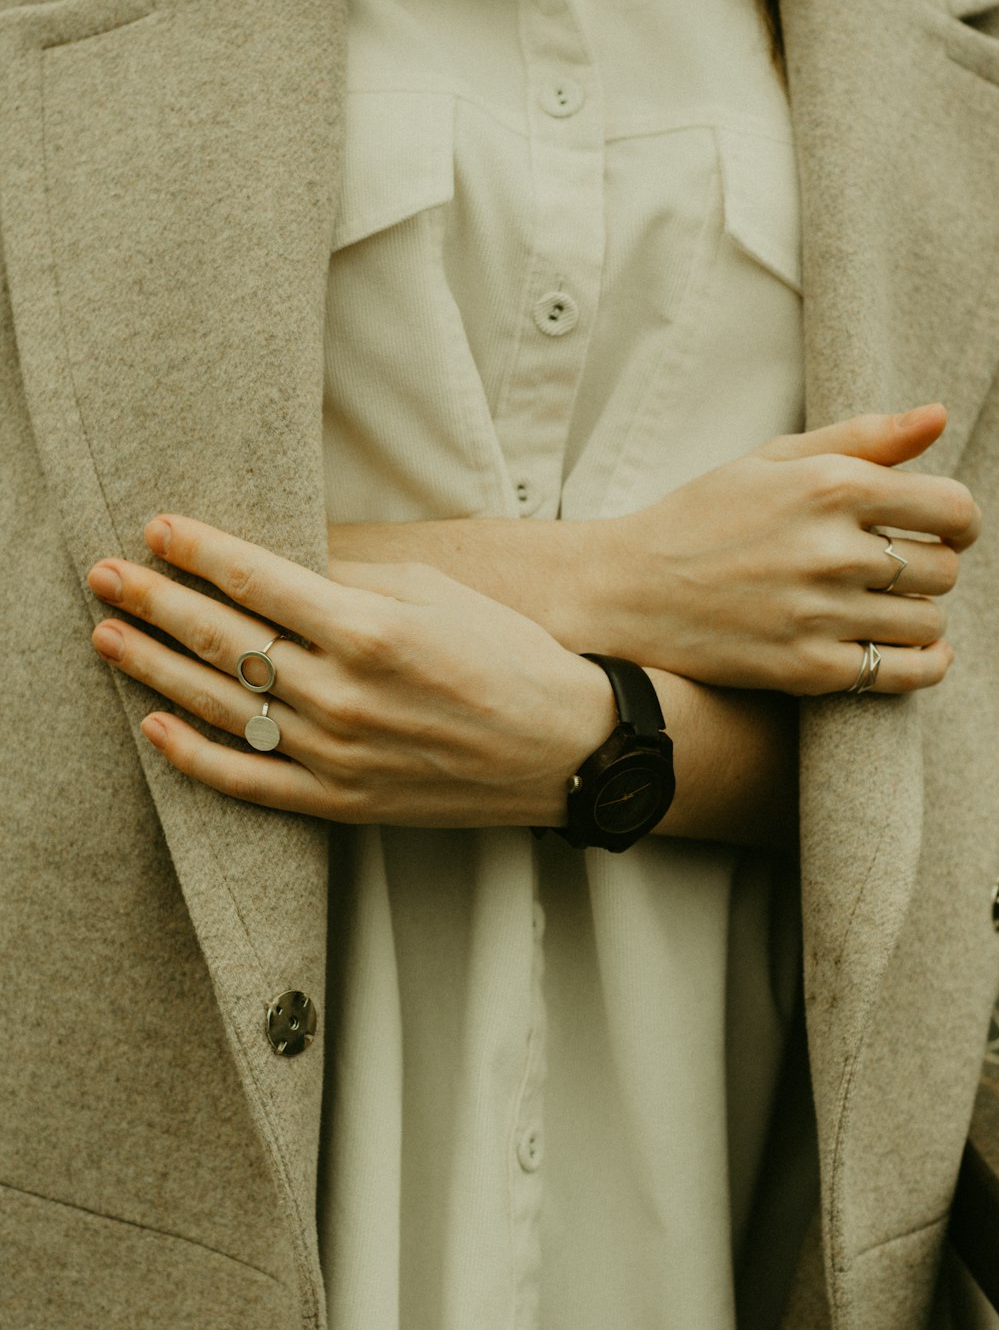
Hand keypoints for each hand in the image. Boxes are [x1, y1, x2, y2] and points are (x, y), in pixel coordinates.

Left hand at [87, 516, 614, 826]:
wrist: (563, 748)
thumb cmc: (509, 656)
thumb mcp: (437, 592)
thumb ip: (352, 577)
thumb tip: (280, 559)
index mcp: (370, 629)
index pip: (257, 581)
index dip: (198, 551)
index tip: (155, 527)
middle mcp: (343, 694)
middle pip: (224, 640)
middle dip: (155, 600)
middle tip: (104, 573)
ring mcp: (337, 755)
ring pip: (222, 706)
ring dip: (155, 668)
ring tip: (107, 635)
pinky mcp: (341, 802)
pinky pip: (249, 782)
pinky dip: (195, 756)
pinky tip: (153, 727)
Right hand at [598, 405, 977, 693]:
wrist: (628, 592)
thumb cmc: (701, 519)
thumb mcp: (772, 460)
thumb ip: (862, 437)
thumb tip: (939, 417)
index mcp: (830, 486)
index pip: (952, 509)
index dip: (958, 522)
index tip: (942, 531)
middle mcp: (832, 550)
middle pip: (943, 569)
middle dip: (930, 568)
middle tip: (894, 570)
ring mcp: (821, 614)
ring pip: (928, 623)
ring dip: (918, 617)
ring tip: (882, 608)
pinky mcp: (807, 669)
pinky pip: (903, 674)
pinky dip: (919, 665)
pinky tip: (904, 652)